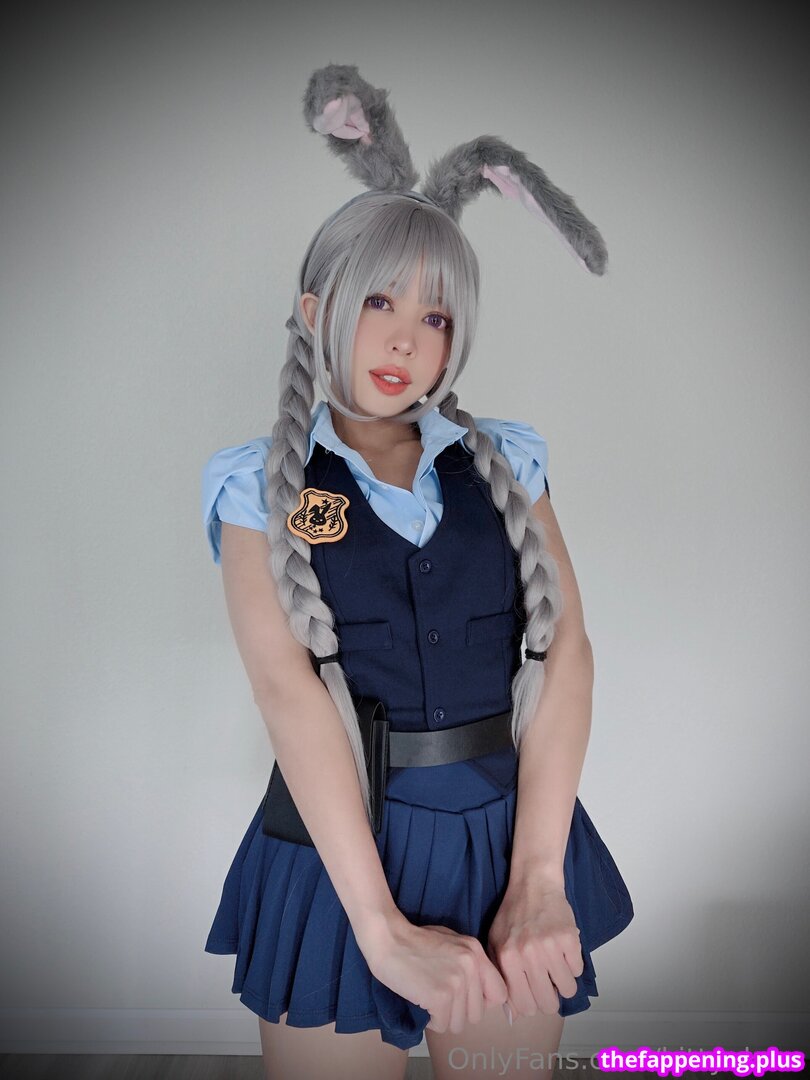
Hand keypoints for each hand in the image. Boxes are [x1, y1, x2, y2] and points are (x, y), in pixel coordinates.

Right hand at [360, 916, 507, 1033]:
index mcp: (476, 952)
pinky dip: (430, 1019)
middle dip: (459, 1011)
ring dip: (443, 1016)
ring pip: (460, 1023)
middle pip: (478, 1014)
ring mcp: (456, 982)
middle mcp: (471, 966)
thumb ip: (471, 964)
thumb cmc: (415, 941)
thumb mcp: (453, 944)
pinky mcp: (440, 996)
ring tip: (428, 995)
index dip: (483, 1002)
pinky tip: (421, 1000)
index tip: (466, 999)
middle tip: (440, 996)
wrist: (388, 938)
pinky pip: (442, 1025)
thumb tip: (482, 993)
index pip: (499, 993)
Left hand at [486, 879, 583, 1019]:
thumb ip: (500, 978)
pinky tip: (563, 949)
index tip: (534, 993)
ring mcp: (550, 946)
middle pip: (548, 1003)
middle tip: (548, 983)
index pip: (524, 1006)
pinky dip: (573, 964)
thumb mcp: (496, 944)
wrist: (533, 883)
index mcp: (508, 959)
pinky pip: (578, 970)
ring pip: (568, 989)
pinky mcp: (569, 938)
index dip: (532, 1004)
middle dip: (551, 998)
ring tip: (557, 964)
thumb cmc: (513, 914)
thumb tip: (514, 1015)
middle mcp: (528, 955)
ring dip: (564, 981)